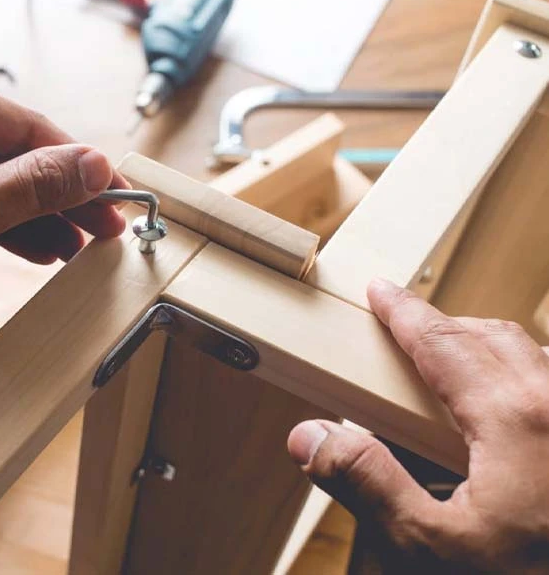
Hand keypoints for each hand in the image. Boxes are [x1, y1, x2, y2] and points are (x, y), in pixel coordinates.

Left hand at [0, 60, 127, 335]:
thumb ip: (32, 187)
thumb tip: (93, 165)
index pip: (27, 128)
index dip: (78, 168)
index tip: (116, 197)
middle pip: (12, 154)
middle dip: (59, 198)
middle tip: (105, 232)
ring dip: (34, 216)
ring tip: (77, 248)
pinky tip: (37, 248)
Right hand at [287, 278, 548, 571]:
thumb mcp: (431, 548)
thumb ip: (367, 484)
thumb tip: (311, 436)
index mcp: (513, 419)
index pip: (442, 343)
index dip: (403, 313)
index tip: (379, 291)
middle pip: (492, 336)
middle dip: (443, 325)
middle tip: (402, 329)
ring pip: (532, 357)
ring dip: (485, 348)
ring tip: (449, 369)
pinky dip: (521, 378)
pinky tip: (506, 414)